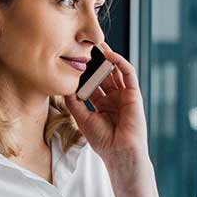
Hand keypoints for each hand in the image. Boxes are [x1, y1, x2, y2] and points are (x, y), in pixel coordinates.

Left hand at [63, 42, 147, 167]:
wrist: (119, 152)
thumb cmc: (103, 141)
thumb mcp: (83, 118)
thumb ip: (74, 102)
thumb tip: (63, 86)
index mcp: (102, 104)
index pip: (92, 83)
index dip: (84, 71)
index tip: (73, 59)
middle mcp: (114, 98)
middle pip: (104, 74)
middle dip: (95, 60)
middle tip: (85, 45)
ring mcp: (124, 95)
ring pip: (115, 71)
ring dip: (107, 57)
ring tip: (96, 44)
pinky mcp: (134, 94)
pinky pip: (128, 73)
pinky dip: (119, 62)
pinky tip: (109, 54)